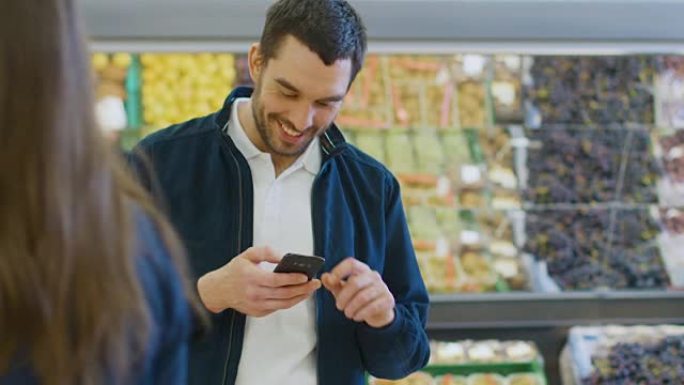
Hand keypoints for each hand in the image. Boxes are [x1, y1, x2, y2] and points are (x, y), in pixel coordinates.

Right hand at [197, 246, 320, 315]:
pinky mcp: (258, 312)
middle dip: (302, 289)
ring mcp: (256, 306)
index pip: (276, 280)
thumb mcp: (247, 255)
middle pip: (284, 294)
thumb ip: (266, 252)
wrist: (218, 290)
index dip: (292, 279)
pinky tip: (299, 294)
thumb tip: (284, 256)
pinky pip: (278, 307)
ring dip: (300, 297)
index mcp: (251, 278)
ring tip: (311, 289)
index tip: (306, 276)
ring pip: (283, 304)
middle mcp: (254, 294)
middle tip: (316, 283)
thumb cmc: (235, 270)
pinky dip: (290, 301)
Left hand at [321, 257, 394, 327]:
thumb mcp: (344, 290)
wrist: (379, 312)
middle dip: (343, 297)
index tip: (331, 281)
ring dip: (351, 308)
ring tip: (348, 313)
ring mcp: (382, 287)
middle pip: (355, 282)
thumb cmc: (359, 297)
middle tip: (339, 306)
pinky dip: (361, 313)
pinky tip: (357, 317)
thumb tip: (324, 277)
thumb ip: (334, 284)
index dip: (339, 270)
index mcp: (362, 270)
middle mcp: (373, 276)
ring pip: (363, 297)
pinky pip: (372, 307)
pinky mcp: (388, 300)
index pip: (351, 263)